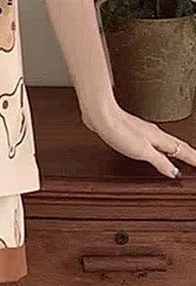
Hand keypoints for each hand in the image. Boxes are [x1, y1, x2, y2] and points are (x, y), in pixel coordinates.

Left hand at [81, 102, 195, 178]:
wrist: (99, 113)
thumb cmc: (118, 129)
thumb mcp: (142, 151)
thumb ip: (160, 161)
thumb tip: (174, 172)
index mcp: (159, 138)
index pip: (182, 150)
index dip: (194, 159)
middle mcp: (152, 132)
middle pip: (176, 144)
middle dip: (188, 153)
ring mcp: (141, 130)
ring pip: (164, 140)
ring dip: (173, 149)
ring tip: (179, 156)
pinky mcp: (128, 129)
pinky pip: (150, 139)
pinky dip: (158, 146)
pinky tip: (151, 148)